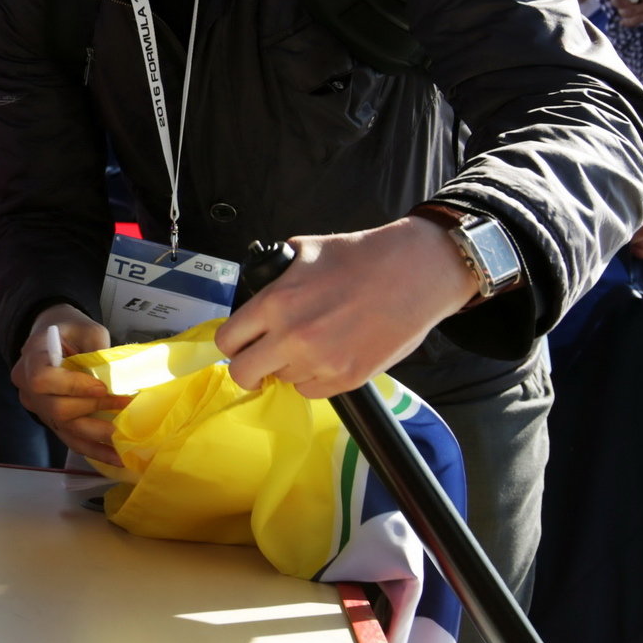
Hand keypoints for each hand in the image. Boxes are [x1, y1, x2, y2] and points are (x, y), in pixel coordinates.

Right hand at [10, 304, 131, 465]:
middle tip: (126, 405)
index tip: (101, 385)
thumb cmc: (71, 330)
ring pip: (65, 430)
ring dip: (98, 437)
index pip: (42, 379)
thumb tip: (120, 378)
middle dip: (94, 409)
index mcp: (31, 359)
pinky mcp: (52, 422)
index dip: (72, 386)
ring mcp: (38, 409)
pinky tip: (117, 458)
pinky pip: (70, 440)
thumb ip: (99, 349)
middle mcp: (28, 388)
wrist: (53, 337)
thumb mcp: (87, 329)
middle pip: (56, 409)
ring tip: (126, 442)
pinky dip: (94, 450)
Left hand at [215, 220, 476, 397]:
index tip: (242, 343)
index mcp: (275, 303)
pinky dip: (315, 378)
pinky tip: (329, 355)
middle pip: (244, 373)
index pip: (227, 341)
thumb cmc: (362, 256)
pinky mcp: (348, 378)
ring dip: (289, 367)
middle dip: (249, 367)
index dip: (232, 343)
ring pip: (283, 380)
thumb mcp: (304, 250)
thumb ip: (274, 275)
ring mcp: (321, 362)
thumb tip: (260, 288)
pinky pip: (312, 391)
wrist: (415, 272)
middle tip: (262, 359)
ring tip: (312, 344)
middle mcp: (292, 337)